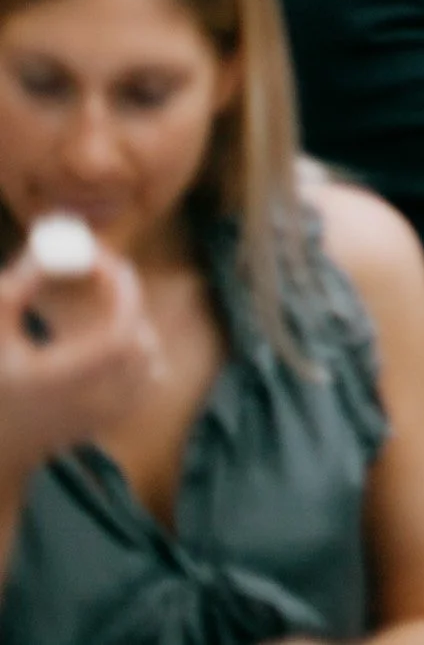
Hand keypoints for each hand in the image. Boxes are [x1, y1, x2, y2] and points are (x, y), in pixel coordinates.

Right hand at [0, 242, 159, 482]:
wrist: (0, 441)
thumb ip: (20, 285)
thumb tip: (51, 241)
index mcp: (58, 382)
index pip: (119, 333)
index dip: (122, 292)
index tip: (106, 263)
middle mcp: (90, 403)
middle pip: (138, 340)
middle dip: (125, 298)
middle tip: (105, 270)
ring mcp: (107, 414)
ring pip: (148, 354)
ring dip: (131, 320)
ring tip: (99, 306)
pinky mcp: (116, 418)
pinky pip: (149, 373)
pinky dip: (138, 348)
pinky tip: (107, 339)